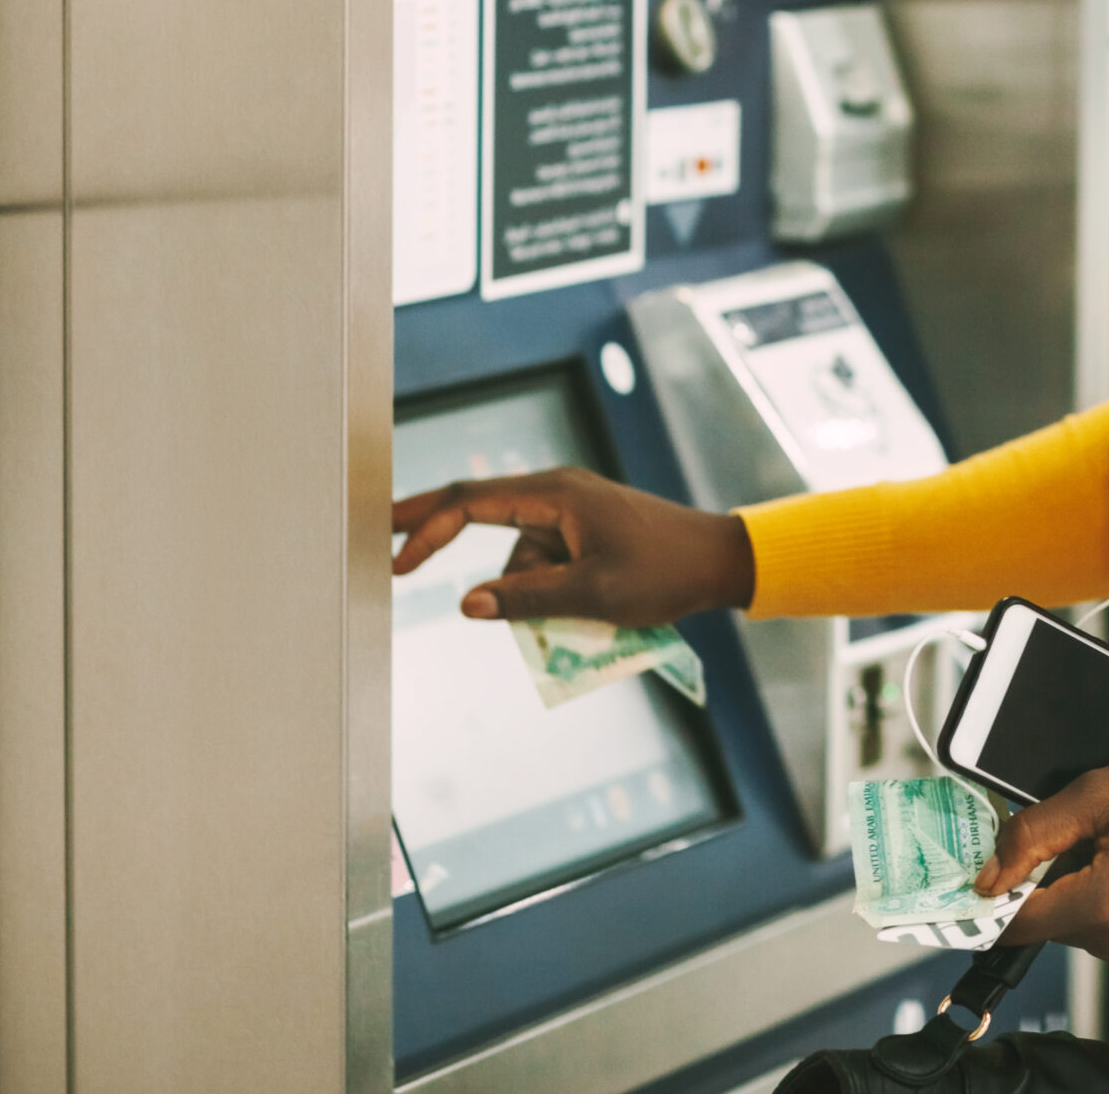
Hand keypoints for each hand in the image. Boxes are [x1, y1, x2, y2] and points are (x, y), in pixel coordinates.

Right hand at [391, 466, 754, 625]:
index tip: (395, 559)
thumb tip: (465, 604)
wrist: (721, 561)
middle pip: (479, 507)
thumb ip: (527, 598)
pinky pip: (547, 561)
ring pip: (520, 553)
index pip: (471, 502)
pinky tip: (589, 610)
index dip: (426, 528)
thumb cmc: (664, 573)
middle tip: (387, 548)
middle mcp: (558, 492)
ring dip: (529, 590)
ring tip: (583, 615)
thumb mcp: (593, 594)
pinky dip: (551, 588)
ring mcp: (573, 510)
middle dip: (435, 531)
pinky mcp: (585, 530)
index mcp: (555, 494)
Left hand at [979, 747, 1108, 978]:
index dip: (999, 898)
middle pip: (1056, 924)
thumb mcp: (1099, 793)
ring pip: (1092, 932)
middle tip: (1094, 837)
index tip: (994, 879)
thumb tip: (987, 877)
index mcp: (1104, 906)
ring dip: (1095, 897)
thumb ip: (1033, 835)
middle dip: (1060, 883)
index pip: (1018, 925)